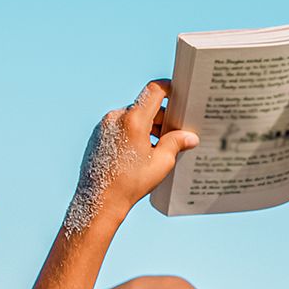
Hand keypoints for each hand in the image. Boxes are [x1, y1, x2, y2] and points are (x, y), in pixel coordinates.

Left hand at [69, 79, 198, 227]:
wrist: (99, 200)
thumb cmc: (130, 183)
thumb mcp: (161, 163)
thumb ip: (176, 143)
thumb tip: (190, 136)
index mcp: (134, 119)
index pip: (154, 90)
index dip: (169, 88)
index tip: (178, 93)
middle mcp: (116, 117)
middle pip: (144, 107)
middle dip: (160, 118)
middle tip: (174, 133)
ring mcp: (104, 125)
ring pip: (132, 117)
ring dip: (147, 127)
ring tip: (157, 148)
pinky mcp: (98, 135)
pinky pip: (119, 127)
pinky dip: (132, 133)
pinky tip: (139, 153)